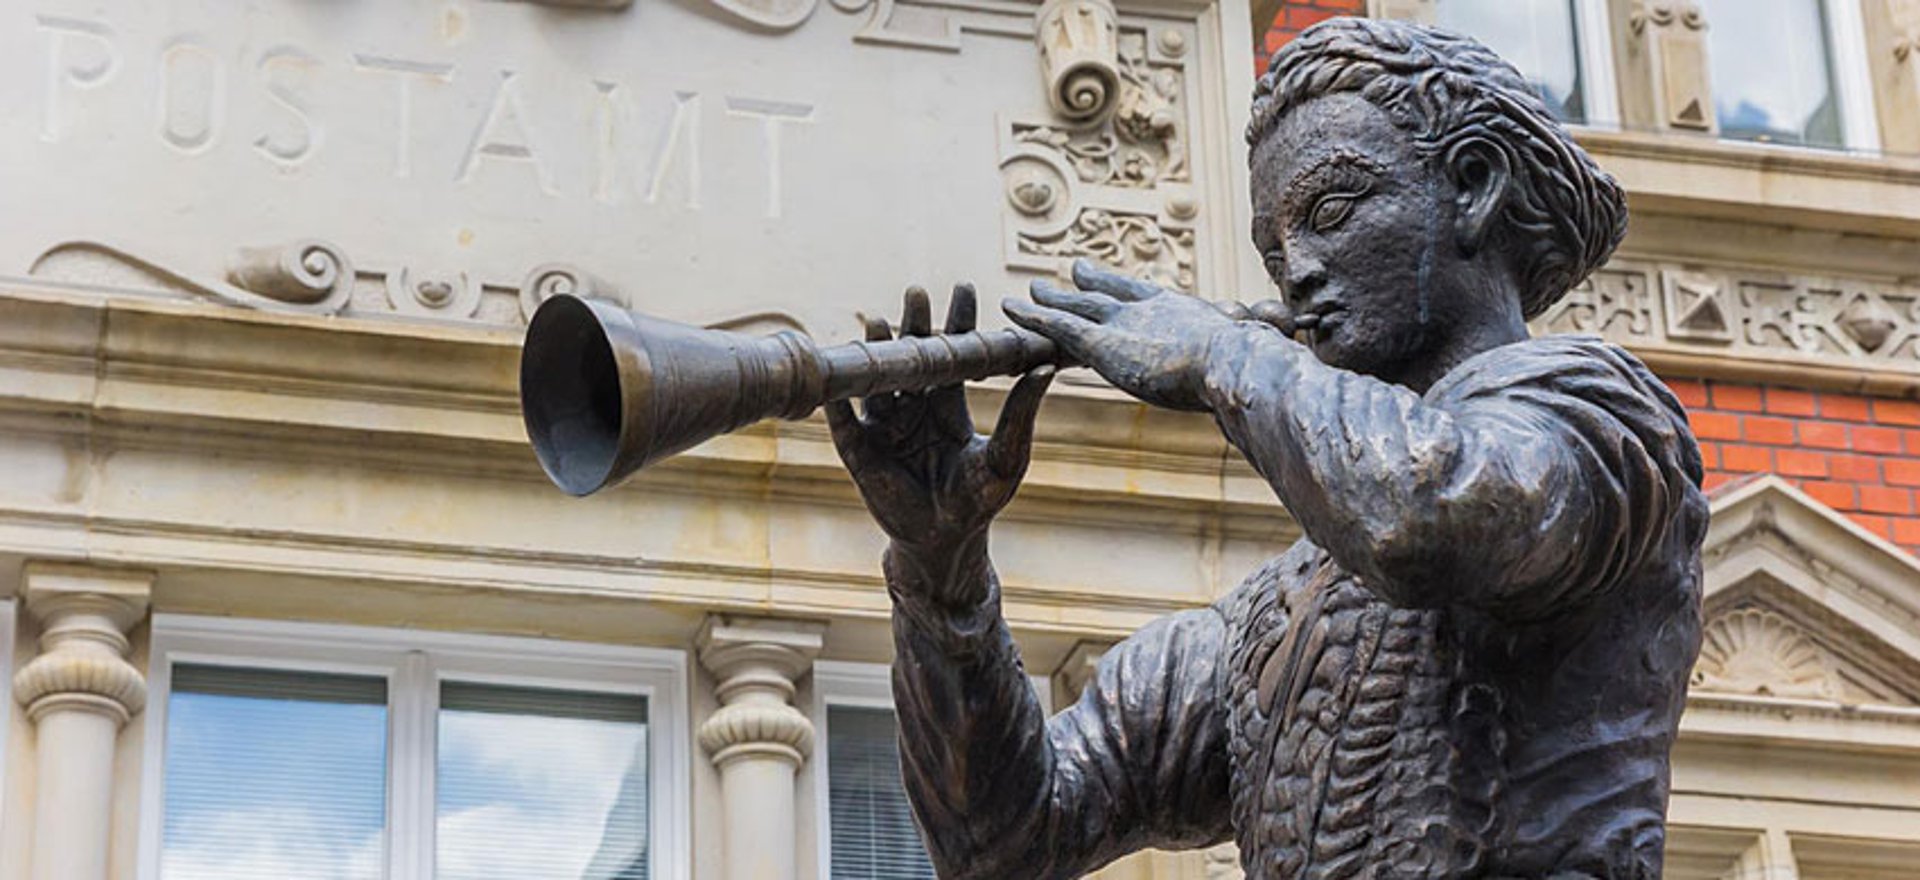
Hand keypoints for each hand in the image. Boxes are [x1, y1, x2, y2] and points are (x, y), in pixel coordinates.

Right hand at [826, 284, 1054, 555]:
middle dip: (914, 324)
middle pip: (912, 357)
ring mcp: (884, 427)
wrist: (946, 541)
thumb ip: (1021, 412)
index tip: (964, 287)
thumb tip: (1046, 369)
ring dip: (878, 351)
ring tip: (879, 320)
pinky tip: (835, 378)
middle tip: (917, 293)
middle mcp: (913, 408)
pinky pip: (844, 422)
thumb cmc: (981, 500)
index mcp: (947, 404)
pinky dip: (837, 401)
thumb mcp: (1007, 453)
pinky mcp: (859, 451)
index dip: (957, 321)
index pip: (953, 353)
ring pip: (878, 381)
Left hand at [1004, 259, 1240, 411]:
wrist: (1233, 361)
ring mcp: (1121, 323)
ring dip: (1050, 300)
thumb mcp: (1240, 362)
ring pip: (1075, 306)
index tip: (1118, 279)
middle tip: (1073, 272)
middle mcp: (1145, 310)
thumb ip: (1234, 366)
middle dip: (1088, 286)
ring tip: (1029, 292)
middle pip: (1107, 294)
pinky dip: (1032, 315)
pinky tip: (1009, 306)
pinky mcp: (1099, 343)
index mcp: (1178, 312)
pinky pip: (1057, 324)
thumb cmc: (1245, 368)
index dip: (1125, 289)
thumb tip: (1264, 373)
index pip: (1143, 296)